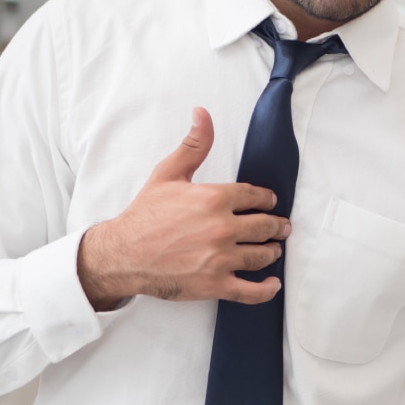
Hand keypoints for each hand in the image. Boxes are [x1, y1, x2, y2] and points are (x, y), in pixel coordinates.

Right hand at [76, 107, 288, 310]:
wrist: (123, 254)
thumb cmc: (144, 214)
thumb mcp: (168, 173)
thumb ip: (193, 145)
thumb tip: (202, 113)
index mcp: (214, 199)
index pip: (255, 196)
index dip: (266, 198)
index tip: (270, 202)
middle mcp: (222, 228)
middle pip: (265, 225)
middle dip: (277, 225)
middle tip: (281, 226)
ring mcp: (220, 258)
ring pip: (262, 254)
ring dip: (273, 251)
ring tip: (274, 248)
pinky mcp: (215, 284)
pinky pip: (251, 291)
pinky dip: (266, 289)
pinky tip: (272, 283)